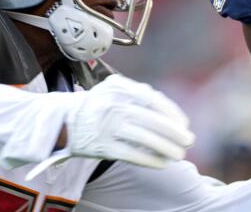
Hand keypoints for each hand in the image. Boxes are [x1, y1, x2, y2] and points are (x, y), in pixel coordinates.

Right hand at [65, 74, 195, 167]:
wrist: (62, 119)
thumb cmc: (99, 104)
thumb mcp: (117, 90)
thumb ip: (142, 97)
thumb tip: (174, 117)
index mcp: (119, 86)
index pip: (153, 99)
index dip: (172, 113)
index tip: (184, 124)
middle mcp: (112, 103)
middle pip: (150, 119)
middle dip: (173, 132)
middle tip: (188, 141)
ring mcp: (105, 125)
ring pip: (143, 137)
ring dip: (165, 148)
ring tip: (178, 154)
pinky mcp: (100, 145)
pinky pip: (130, 153)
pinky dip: (149, 159)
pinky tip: (161, 163)